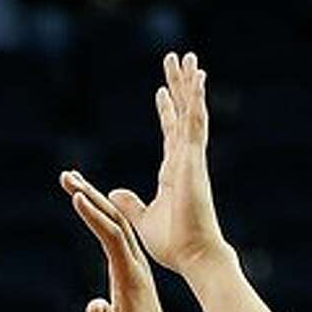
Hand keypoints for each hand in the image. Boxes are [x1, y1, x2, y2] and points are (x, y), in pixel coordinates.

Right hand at [59, 169, 177, 311]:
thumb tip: (94, 307)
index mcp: (131, 274)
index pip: (113, 237)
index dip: (96, 216)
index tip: (77, 196)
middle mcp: (134, 263)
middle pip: (114, 220)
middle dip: (90, 196)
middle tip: (66, 176)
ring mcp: (132, 263)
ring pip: (115, 222)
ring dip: (94, 200)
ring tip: (71, 182)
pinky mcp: (128, 267)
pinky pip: (115, 233)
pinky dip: (100, 215)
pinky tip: (89, 205)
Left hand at [107, 51, 226, 278]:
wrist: (193, 255)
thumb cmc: (174, 244)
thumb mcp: (143, 220)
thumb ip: (131, 204)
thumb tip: (115, 192)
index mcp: (173, 173)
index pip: (170, 135)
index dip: (167, 112)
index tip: (162, 93)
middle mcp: (184, 161)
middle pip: (182, 115)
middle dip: (179, 87)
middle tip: (177, 60)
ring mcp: (191, 159)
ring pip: (191, 112)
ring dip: (189, 83)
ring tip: (188, 57)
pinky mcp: (193, 161)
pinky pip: (194, 123)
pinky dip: (196, 99)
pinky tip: (197, 77)